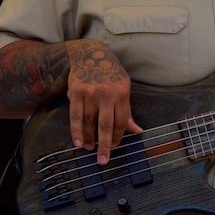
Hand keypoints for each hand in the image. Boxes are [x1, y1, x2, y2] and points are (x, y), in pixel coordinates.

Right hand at [66, 39, 141, 163]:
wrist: (90, 54)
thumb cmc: (110, 74)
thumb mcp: (123, 88)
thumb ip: (127, 112)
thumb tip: (138, 131)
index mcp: (122, 93)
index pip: (121, 121)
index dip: (117, 136)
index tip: (113, 146)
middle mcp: (107, 93)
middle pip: (105, 125)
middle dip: (104, 145)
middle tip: (103, 161)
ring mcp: (90, 92)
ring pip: (89, 122)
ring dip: (89, 139)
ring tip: (89, 149)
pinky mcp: (76, 91)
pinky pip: (75, 116)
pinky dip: (76, 131)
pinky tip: (78, 142)